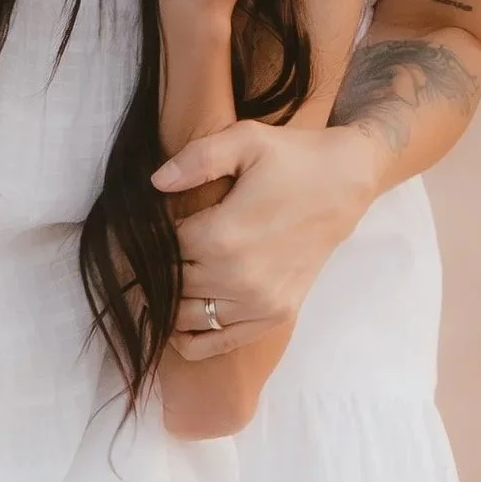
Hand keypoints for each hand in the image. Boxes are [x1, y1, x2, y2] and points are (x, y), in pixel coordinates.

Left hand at [152, 120, 382, 357]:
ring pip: (190, 317)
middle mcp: (238, 278)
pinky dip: (193, 341)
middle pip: (173, 285)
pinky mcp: (276, 315)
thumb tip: (155, 183)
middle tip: (139, 261)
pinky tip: (176, 328)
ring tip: (154, 287)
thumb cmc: (292, 158)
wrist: (346, 184)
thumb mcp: (245, 140)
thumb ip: (197, 159)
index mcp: (223, 236)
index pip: (163, 251)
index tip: (135, 234)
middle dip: (154, 272)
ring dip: (168, 304)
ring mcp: (259, 302)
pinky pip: (221, 341)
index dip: (146, 242)